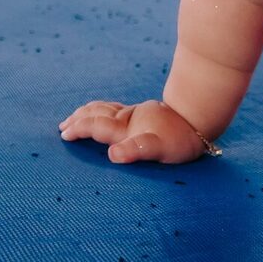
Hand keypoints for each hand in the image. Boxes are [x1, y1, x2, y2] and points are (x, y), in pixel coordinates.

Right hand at [57, 99, 210, 163]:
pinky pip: (113, 108)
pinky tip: (103, 112)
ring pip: (103, 109)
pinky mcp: (141, 113)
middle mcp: (126, 120)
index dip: (79, 129)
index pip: (96, 127)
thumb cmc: (179, 138)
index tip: (65, 135)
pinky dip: (100, 109)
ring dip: (86, 113)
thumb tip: (112, 155)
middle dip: (78, 120)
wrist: (198, 117)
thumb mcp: (160, 148)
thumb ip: (136, 150)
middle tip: (63, 127)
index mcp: (126, 129)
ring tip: (75, 117)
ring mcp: (133, 114)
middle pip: (95, 115)